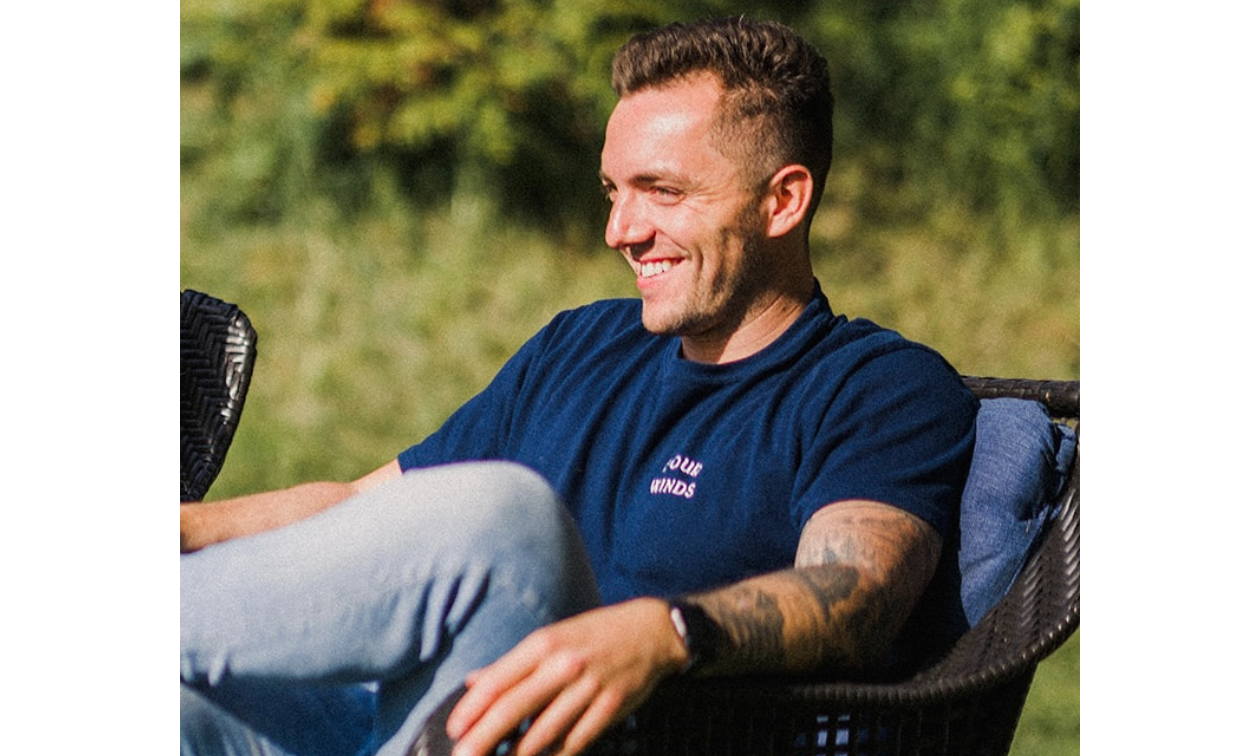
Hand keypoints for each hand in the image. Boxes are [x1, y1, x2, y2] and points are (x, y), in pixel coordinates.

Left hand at [445, 598, 688, 755]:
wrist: (651, 630)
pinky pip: (575, 742)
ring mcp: (588, 688)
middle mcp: (563, 665)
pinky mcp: (610, 707)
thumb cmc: (593, 635)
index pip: (497, 680)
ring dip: (517, 755)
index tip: (454, 730)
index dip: (471, 709)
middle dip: (483, 739)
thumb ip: (513, 663)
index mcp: (543, 644)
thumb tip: (473, 682)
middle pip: (513, 709)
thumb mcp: (552, 638)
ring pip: (543, 733)